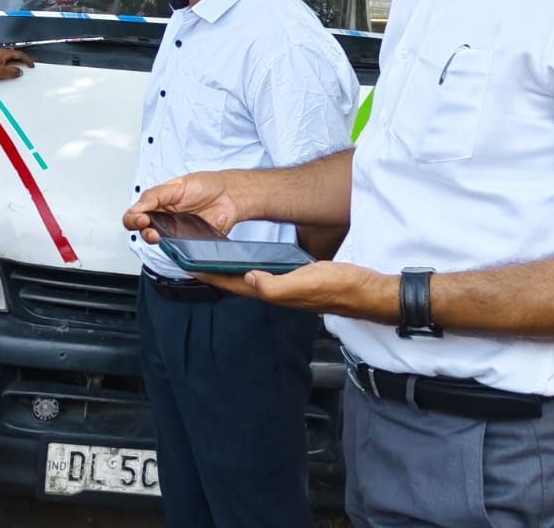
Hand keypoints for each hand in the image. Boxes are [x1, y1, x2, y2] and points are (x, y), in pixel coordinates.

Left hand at [0, 48, 34, 81]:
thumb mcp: (0, 72)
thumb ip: (12, 71)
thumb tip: (19, 71)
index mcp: (4, 53)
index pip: (19, 54)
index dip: (27, 59)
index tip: (32, 64)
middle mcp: (1, 52)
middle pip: (15, 54)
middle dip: (23, 59)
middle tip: (29, 65)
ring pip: (10, 57)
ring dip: (17, 61)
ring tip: (22, 67)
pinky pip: (5, 59)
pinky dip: (11, 63)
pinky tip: (10, 68)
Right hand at [123, 172, 241, 242]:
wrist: (229, 195)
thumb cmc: (205, 186)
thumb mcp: (177, 185)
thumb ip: (155, 196)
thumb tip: (136, 207)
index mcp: (157, 204)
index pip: (135, 215)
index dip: (133, 219)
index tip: (142, 218)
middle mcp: (164, 220)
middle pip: (143, 232)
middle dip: (143, 232)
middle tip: (151, 229)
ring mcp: (176, 232)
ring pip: (159, 243)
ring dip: (156, 241)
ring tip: (160, 236)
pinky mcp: (189, 242)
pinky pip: (179, 249)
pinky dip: (176, 247)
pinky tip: (179, 240)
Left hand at [195, 260, 393, 320]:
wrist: (366, 290)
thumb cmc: (340, 287)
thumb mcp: (307, 281)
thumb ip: (276, 284)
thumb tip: (248, 278)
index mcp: (274, 293)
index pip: (234, 285)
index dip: (210, 276)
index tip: (187, 266)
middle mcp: (276, 292)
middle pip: (237, 284)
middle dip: (214, 275)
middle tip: (193, 260)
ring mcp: (285, 288)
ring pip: (249, 280)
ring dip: (229, 272)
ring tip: (212, 259)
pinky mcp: (295, 280)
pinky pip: (265, 275)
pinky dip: (250, 268)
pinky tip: (249, 261)